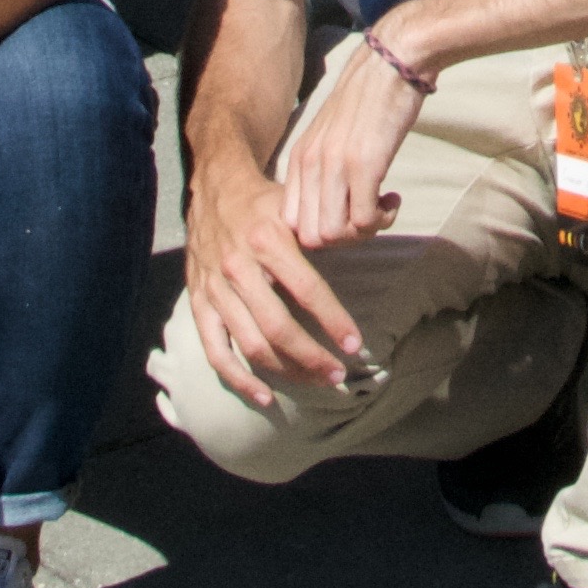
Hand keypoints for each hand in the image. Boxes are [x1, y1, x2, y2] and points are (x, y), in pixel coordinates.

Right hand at [176, 164, 371, 408]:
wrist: (213, 190)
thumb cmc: (267, 203)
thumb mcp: (300, 205)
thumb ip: (337, 224)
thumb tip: (389, 216)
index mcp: (268, 240)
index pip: (306, 289)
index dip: (333, 320)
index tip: (355, 346)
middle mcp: (238, 266)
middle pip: (278, 327)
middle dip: (311, 357)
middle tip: (339, 375)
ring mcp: (215, 289)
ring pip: (251, 344)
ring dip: (286, 372)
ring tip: (316, 383)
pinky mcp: (199, 303)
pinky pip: (216, 351)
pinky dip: (239, 379)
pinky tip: (266, 397)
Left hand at [270, 35, 423, 254]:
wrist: (393, 61)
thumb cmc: (369, 99)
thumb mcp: (331, 133)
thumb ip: (322, 166)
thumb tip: (326, 206)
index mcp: (299, 157)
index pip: (291, 223)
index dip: (320, 232)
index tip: (347, 216)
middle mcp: (310, 163)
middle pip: (311, 237)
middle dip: (342, 240)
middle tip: (367, 219)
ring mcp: (335, 165)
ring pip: (334, 235)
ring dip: (363, 233)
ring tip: (382, 209)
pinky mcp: (365, 164)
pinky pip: (365, 220)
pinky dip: (383, 220)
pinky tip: (393, 199)